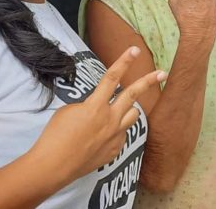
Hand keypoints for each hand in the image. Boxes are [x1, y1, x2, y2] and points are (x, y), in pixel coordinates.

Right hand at [29, 46, 166, 184]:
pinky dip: (115, 130)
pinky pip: (122, 134)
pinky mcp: (115, 150)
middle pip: (134, 94)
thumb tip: (97, 108)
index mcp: (96, 106)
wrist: (53, 165)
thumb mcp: (69, 111)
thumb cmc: (55, 135)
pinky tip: (99, 137)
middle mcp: (110, 119)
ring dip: (128, 109)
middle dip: (148, 81)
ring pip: (133, 115)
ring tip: (118, 111)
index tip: (134, 50)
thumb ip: (89, 105)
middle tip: (162, 73)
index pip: (112, 77)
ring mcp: (115, 136)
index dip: (124, 61)